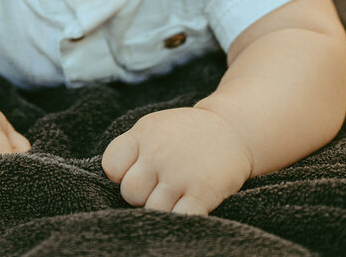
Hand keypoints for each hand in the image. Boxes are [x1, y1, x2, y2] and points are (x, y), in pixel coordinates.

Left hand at [102, 107, 253, 214]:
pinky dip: (181, 218)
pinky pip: (179, 218)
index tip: (137, 172)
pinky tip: (187, 205)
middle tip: (159, 186)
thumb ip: (133, 149)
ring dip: (162, 208)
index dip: (121, 174)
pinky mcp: (202, 192)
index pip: (112, 165)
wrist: (233, 128)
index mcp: (143, 134)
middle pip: (130, 193)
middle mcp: (158, 154)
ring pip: (152, 210)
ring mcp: (180, 174)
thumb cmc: (187, 134)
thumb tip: (115, 181)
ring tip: (176, 194)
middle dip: (142, 194)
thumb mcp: (155, 127)